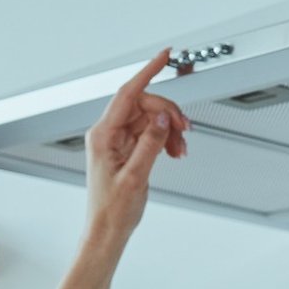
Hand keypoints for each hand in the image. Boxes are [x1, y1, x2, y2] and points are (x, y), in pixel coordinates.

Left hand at [82, 49, 189, 245]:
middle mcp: (108, 134)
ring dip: (170, 130)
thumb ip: (150, 144)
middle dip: (168, 114)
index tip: (163, 57)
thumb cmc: (112, 211)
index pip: (127, 93)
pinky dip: (165, 139)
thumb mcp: (136, 177)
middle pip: (144, 105)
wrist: (107, 232)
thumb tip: (163, 119)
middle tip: (185, 130)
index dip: (147, 72)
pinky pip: (150, 133)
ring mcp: (117, 141)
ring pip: (150, 119)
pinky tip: (173, 151)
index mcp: (103, 136)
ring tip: (180, 148)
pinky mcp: (126, 150)